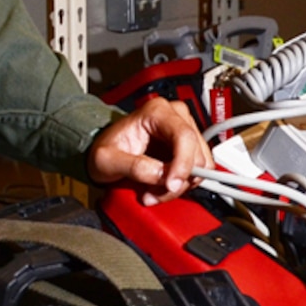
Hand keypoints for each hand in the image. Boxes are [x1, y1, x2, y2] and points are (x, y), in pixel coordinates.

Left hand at [86, 97, 211, 205]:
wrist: (104, 151)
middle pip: (195, 154)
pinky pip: (197, 172)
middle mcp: (175, 117)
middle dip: (177, 181)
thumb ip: (133, 167)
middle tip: (152, 193)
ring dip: (179, 186)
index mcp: (156, 111)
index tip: (171, 185)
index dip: (183, 164)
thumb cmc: (106, 148)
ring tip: (154, 191)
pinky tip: (162, 187)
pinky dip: (182, 185)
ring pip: (200, 166)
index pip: (183, 136)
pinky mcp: (189, 149)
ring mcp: (185, 131)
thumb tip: (161, 175)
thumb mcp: (107, 159)